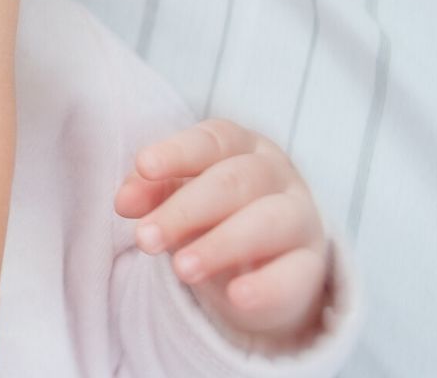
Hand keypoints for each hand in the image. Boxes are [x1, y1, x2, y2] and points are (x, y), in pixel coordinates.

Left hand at [115, 119, 332, 347]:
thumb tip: (124, 200)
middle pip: (233, 181)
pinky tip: (237, 296)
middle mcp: (275, 173)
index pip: (212, 139)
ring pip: (267, 221)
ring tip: (181, 269)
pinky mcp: (312, 265)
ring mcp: (299, 217)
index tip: (143, 166)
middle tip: (144, 239)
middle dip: (184, 210)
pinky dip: (267, 285)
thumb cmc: (211, 214)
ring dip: (220, 245)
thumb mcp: (177, 198)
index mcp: (240, 145)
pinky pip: (296, 273)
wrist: (261, 267)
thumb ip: (151, 192)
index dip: (177, 152)